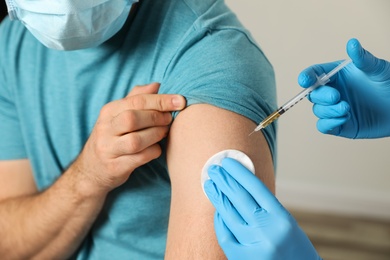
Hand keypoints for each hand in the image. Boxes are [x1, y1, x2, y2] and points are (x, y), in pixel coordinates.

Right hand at [72, 82, 185, 193]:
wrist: (92, 169)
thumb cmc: (113, 137)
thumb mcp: (119, 115)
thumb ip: (136, 98)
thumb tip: (157, 85)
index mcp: (108, 111)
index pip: (136, 101)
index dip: (161, 100)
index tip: (180, 101)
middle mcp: (105, 129)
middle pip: (133, 118)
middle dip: (157, 117)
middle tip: (170, 119)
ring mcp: (108, 149)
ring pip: (136, 140)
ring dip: (156, 135)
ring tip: (164, 132)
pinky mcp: (115, 167)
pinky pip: (139, 158)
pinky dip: (153, 151)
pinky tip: (156, 148)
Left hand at [204, 158, 320, 259]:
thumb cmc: (295, 249)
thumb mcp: (286, 225)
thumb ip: (266, 208)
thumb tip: (240, 187)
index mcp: (282, 218)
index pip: (256, 188)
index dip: (240, 173)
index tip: (228, 162)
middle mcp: (268, 231)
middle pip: (240, 198)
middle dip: (224, 181)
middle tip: (213, 168)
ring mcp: (254, 246)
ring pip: (229, 215)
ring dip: (218, 197)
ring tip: (210, 185)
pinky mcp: (243, 259)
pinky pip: (225, 236)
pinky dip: (220, 222)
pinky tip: (218, 211)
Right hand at [298, 38, 389, 137]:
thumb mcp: (378, 69)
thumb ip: (363, 58)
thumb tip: (352, 44)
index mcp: (337, 75)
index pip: (314, 74)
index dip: (306, 77)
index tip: (305, 80)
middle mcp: (333, 91)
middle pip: (313, 94)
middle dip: (321, 96)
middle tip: (336, 96)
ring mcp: (334, 109)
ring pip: (318, 110)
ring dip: (328, 110)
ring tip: (347, 108)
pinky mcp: (340, 125)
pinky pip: (324, 126)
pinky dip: (329, 123)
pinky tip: (344, 118)